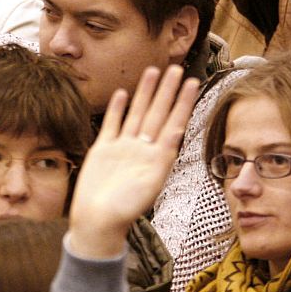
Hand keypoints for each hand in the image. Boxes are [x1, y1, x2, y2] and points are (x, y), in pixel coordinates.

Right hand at [69, 65, 200, 258]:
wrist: (97, 223)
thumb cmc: (124, 210)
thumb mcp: (150, 183)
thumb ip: (163, 156)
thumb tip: (177, 131)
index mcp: (157, 157)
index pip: (173, 122)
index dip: (183, 102)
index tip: (193, 82)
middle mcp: (142, 149)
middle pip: (156, 113)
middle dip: (167, 90)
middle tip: (176, 68)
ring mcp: (123, 148)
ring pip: (136, 113)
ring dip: (145, 93)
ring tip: (152, 71)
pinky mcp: (103, 150)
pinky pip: (113, 124)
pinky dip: (118, 109)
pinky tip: (123, 93)